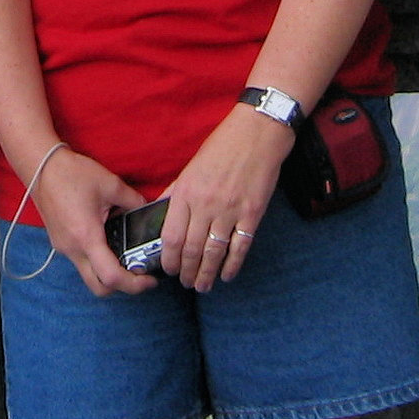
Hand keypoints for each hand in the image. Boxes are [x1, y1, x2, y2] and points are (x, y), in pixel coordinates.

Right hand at [25, 148, 157, 297]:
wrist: (41, 167)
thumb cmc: (72, 173)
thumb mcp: (111, 184)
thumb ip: (134, 201)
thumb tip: (146, 210)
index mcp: (87, 237)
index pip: (111, 277)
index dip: (134, 284)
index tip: (150, 279)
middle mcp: (73, 249)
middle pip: (99, 288)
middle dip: (122, 288)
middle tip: (140, 276)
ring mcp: (64, 248)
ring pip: (89, 276)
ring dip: (108, 274)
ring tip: (127, 257)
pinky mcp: (60, 242)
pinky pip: (81, 261)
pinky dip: (97, 260)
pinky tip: (108, 241)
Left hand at [160, 104, 289, 290]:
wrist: (257, 132)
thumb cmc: (223, 146)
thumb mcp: (191, 167)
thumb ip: (176, 192)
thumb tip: (161, 212)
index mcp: (186, 191)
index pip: (171, 236)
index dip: (168, 259)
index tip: (168, 269)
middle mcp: (205, 204)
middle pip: (191, 249)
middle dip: (186, 272)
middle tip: (187, 283)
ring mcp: (229, 210)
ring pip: (213, 253)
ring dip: (207, 274)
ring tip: (203, 285)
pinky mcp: (252, 213)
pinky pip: (239, 247)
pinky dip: (232, 265)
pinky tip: (227, 275)